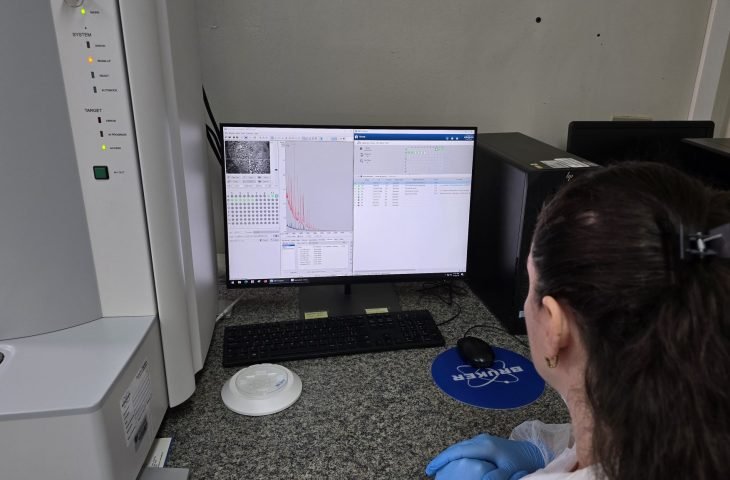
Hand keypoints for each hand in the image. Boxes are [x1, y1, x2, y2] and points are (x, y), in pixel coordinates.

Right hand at [425, 434, 544, 478]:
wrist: (534, 452)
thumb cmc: (522, 462)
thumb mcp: (509, 472)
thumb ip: (495, 476)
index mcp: (484, 446)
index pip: (456, 451)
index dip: (442, 460)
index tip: (431, 469)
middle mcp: (481, 440)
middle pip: (456, 448)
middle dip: (442, 459)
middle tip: (432, 471)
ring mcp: (484, 440)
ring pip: (461, 447)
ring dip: (450, 456)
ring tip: (441, 468)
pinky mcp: (487, 443)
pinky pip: (467, 448)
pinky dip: (458, 455)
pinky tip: (457, 463)